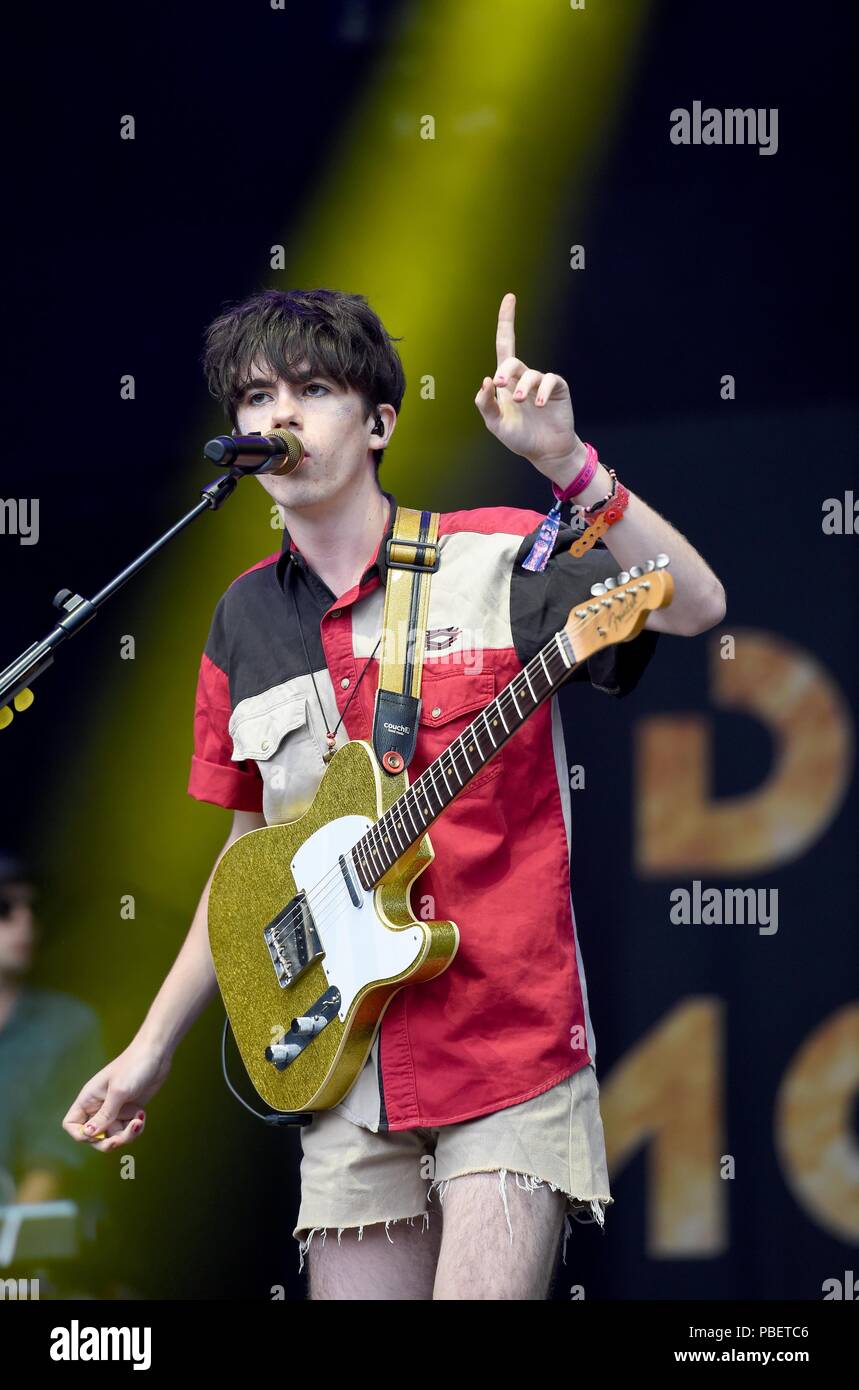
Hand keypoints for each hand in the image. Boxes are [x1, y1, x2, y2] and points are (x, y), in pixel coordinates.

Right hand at [62, 1040, 171, 1153]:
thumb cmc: (134, 1066)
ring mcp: (115, 1109)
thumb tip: (87, 1134)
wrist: (156, 1054)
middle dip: (107, 1142)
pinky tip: (142, 1116)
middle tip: (119, 1140)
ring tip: (138, 1121)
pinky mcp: (129, 1110)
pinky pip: (127, 1130)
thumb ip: (104, 1114)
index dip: (80, 1134)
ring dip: (126, 1135)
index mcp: (89, 1098)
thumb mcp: (118, 1092)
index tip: (96, 1134)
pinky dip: (135, 1128)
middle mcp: (99, 1106)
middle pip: (93, 1136)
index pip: (71, 1124)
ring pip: (113, 1135)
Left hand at [474, 291, 584, 483]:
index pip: (505, 345)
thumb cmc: (520, 437)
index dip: (507, 321)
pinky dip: (543, 391)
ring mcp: (541, 383)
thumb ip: (486, 404)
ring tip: (519, 402)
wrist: (544, 452)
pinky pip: (551, 381)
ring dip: (523, 387)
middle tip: (501, 386)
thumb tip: (486, 380)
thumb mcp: (495, 424)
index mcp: (507, 382)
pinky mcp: (558, 390)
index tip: (510, 298)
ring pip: (531, 374)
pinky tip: (540, 404)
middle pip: (512, 361)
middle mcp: (524, 378)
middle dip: (506, 370)